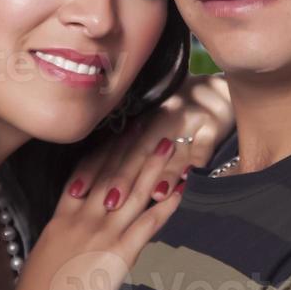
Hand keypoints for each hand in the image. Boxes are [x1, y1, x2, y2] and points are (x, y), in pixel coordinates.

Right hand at [0, 135, 182, 289]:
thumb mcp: (45, 252)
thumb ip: (62, 232)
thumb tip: (74, 222)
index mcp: (62, 216)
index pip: (86, 172)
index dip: (105, 151)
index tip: (118, 133)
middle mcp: (83, 217)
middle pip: (111, 174)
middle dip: (131, 149)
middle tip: (148, 126)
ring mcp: (101, 233)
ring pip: (132, 191)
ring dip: (152, 166)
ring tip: (167, 145)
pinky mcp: (119, 254)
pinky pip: (148, 223)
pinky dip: (166, 205)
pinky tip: (179, 189)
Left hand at [64, 73, 232, 207]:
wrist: (215, 88)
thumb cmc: (176, 113)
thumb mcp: (149, 127)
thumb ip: (127, 150)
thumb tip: (94, 179)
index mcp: (139, 121)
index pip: (111, 150)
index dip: (93, 169)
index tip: (75, 191)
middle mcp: (159, 119)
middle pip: (138, 152)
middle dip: (123, 177)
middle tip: (109, 201)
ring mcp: (186, 121)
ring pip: (171, 150)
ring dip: (163, 171)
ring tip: (153, 193)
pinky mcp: (213, 123)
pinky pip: (206, 143)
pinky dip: (200, 157)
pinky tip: (194, 174)